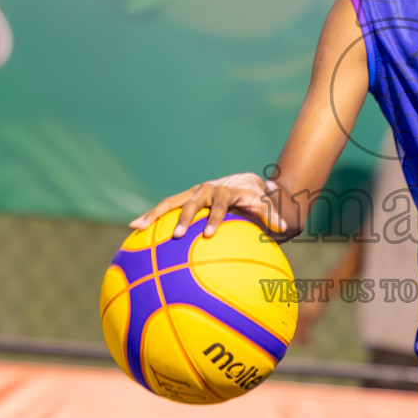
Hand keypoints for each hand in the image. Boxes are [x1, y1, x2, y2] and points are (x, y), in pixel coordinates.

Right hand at [130, 172, 283, 238]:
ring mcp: (193, 194)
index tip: (208, 234)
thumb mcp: (267, 204)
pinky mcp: (184, 200)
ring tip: (135, 227)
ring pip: (171, 202)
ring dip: (154, 214)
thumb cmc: (258, 198)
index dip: (215, 217)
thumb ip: (272, 214)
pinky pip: (165, 209)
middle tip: (176, 235)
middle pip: (192, 201)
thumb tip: (284, 227)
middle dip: (183, 217)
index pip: (221, 203)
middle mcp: (207, 189)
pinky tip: (133, 230)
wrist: (247, 182)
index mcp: (226, 191)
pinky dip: (150, 218)